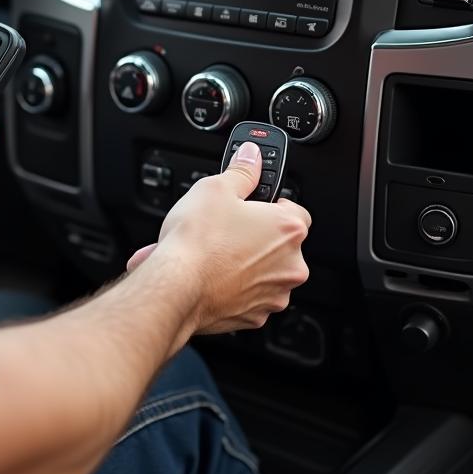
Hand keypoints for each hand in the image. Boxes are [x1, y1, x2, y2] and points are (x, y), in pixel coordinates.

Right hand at [127, 141, 309, 334]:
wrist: (176, 288)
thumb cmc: (196, 242)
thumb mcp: (215, 188)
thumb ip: (241, 171)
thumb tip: (251, 156)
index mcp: (288, 229)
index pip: (296, 209)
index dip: (272, 204)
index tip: (253, 204)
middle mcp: (290, 265)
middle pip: (280, 244)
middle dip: (256, 236)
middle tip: (227, 228)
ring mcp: (274, 294)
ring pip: (265, 272)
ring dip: (246, 263)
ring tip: (212, 253)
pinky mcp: (255, 317)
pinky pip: (249, 296)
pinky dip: (234, 287)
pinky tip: (210, 275)